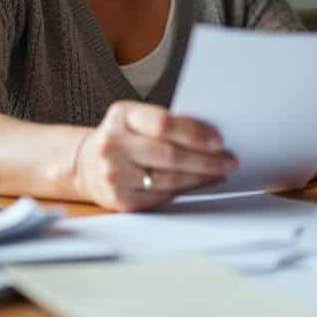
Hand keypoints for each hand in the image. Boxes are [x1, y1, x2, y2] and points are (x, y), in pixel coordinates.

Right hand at [73, 100, 236, 211]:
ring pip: (168, 179)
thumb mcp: (136, 119)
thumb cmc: (124, 137)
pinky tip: (201, 184)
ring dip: (200, 177)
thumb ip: (166, 124)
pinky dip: (186, 190)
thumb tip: (213, 137)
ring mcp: (113, 175)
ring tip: (220, 172)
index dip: (194, 134)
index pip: (163, 124)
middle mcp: (113, 145)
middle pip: (169, 155)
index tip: (219, 141)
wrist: (87, 164)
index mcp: (122, 115)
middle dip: (206, 160)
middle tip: (229, 160)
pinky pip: (162, 197)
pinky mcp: (120, 200)